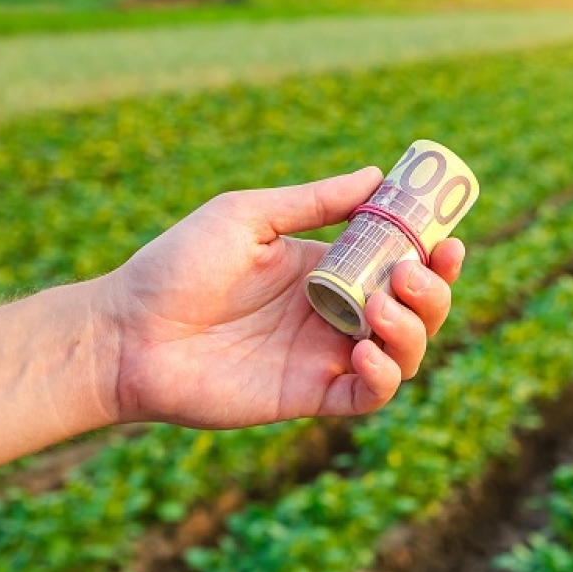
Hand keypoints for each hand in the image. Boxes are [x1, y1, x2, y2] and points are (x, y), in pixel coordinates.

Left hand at [95, 167, 464, 427]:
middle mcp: (336, 314)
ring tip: (382, 306)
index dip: (434, 255)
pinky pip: (369, 396)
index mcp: (328, 270)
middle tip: (413, 273)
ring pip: (405, 354)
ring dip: (413, 330)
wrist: (124, 331)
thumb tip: (376, 175)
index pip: (401, 264)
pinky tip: (364, 351)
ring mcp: (325, 357)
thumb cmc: (176, 266)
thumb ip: (313, 202)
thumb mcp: (248, 216)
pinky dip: (384, 376)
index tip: (448, 239)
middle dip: (434, 293)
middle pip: (417, 311)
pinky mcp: (309, 396)